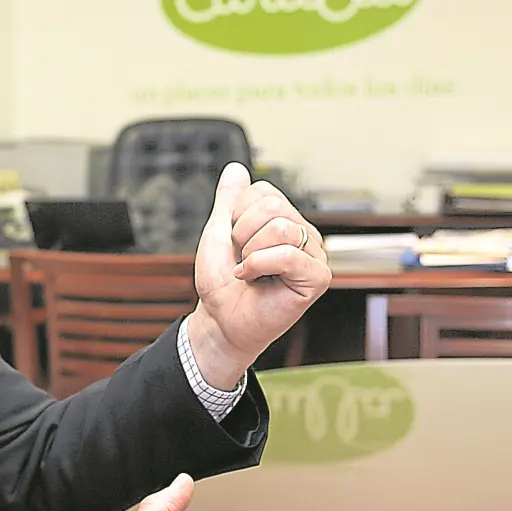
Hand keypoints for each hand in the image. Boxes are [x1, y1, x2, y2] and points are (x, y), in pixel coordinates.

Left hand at [187, 163, 332, 386]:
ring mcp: (314, 255)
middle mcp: (303, 233)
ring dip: (250, 252)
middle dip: (242, 233)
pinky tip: (252, 279)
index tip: (233, 242)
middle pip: (273, 206)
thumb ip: (229, 200)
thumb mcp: (218, 232)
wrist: (219, 319)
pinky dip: (258, 265)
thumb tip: (236, 168)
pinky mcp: (317, 277)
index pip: (262, 191)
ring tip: (249, 270)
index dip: (236, 216)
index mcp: (284, 219)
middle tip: (241, 258)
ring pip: (280, 228)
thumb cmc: (221, 282)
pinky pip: (287, 255)